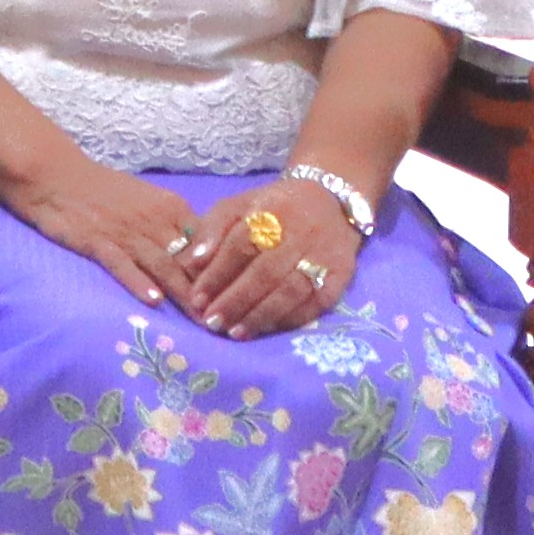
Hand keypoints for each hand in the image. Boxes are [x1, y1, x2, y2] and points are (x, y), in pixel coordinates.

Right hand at [9, 156, 217, 311]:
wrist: (53, 173)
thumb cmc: (101, 189)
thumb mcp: (146, 200)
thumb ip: (174, 226)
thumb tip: (203, 256)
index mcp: (171, 208)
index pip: (208, 245)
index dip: (225, 274)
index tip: (239, 300)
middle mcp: (154, 220)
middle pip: (190, 262)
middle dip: (211, 294)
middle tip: (229, 323)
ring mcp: (126, 232)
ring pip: (164, 267)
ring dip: (185, 296)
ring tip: (203, 324)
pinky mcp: (97, 240)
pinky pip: (123, 264)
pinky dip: (139, 282)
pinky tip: (153, 301)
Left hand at [176, 174, 366, 338]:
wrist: (331, 201)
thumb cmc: (272, 208)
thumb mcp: (237, 205)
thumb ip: (212, 230)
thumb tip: (192, 263)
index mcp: (267, 213)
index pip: (239, 247)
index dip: (217, 275)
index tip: (197, 299)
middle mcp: (297, 235)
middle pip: (264, 273)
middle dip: (236, 301)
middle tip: (213, 322)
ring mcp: (322, 257)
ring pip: (291, 291)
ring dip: (262, 315)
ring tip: (236, 333)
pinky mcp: (341, 276)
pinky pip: (317, 303)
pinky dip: (292, 318)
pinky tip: (269, 328)